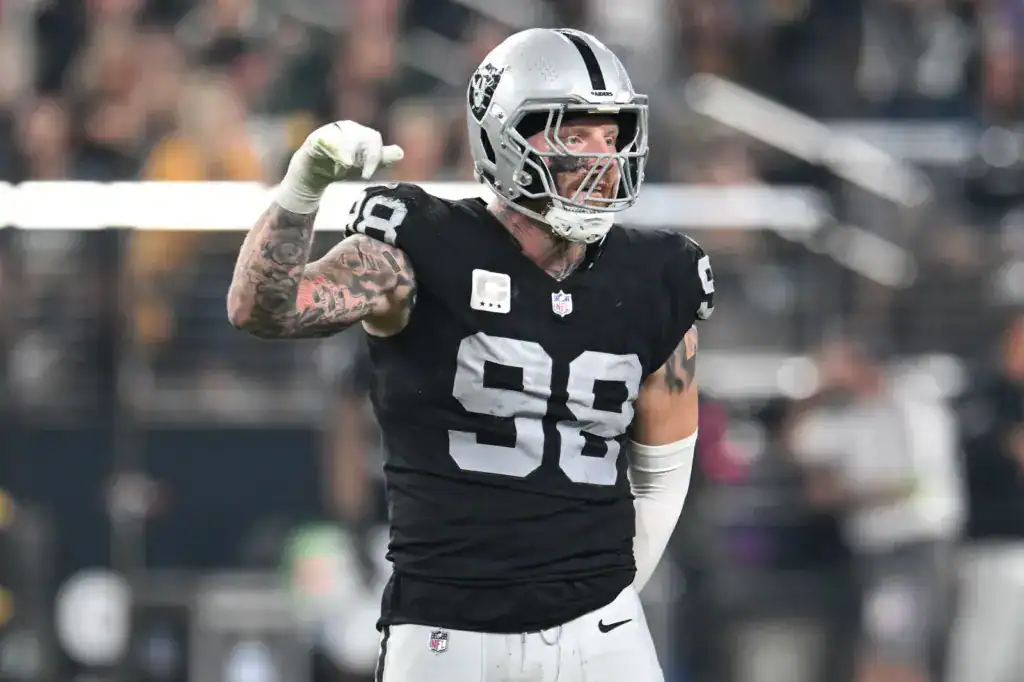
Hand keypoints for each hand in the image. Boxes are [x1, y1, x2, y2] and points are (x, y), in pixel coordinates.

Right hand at [278, 120, 404, 212]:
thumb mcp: (362, 166)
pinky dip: (334, 150)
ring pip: (344, 136)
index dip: (375, 155)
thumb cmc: (338, 167)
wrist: (311, 175)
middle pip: (360, 135)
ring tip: (348, 166)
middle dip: (364, 155)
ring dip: (349, 152)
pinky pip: (324, 140)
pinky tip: (339, 162)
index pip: (373, 138)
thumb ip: (380, 159)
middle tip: (362, 173)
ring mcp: (328, 133)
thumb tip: (400, 152)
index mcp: (358, 132)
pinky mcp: (314, 141)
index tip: (369, 175)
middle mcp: (344, 128)